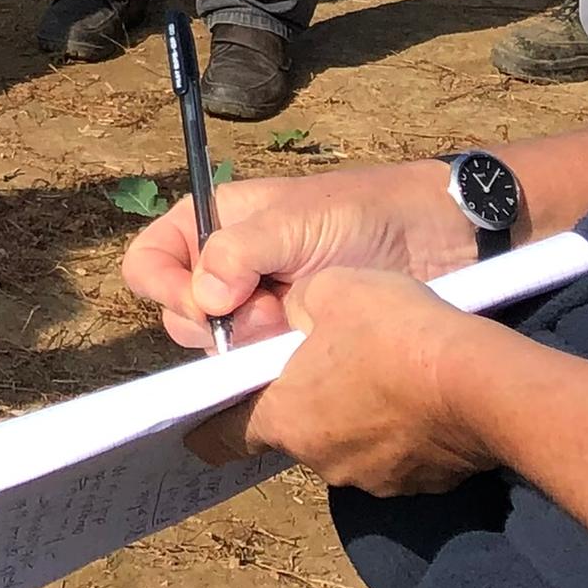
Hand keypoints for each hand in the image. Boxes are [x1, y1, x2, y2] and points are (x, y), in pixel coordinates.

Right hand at [121, 161, 473, 351]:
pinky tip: (305, 354)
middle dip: (218, 325)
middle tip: (272, 313)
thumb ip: (241, 252)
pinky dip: (272, 370)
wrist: (437, 242)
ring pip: (219, 350)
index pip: (150, 262)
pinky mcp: (289, 346)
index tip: (206, 307)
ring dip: (251, 348)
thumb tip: (205, 300)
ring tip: (299, 327)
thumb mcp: (299, 221)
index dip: (164, 287)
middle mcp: (224, 271)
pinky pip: (255, 372)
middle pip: (180, 315)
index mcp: (212, 226)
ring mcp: (257, 311)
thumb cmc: (364, 215)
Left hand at [209, 268, 500, 491]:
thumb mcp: (329, 290)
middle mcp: (320, 459)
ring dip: (353, 417)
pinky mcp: (418, 483)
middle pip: (294, 431)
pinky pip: (393, 455)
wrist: (481, 383)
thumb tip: (298, 318)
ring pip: (345, 443)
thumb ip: (297, 308)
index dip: (212, 426)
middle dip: (302, 403)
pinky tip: (417, 399)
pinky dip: (395, 431)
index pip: (227, 434)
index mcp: (285, 417)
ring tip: (381, 377)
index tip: (197, 429)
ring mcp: (372, 477)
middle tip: (324, 367)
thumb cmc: (393, 330)